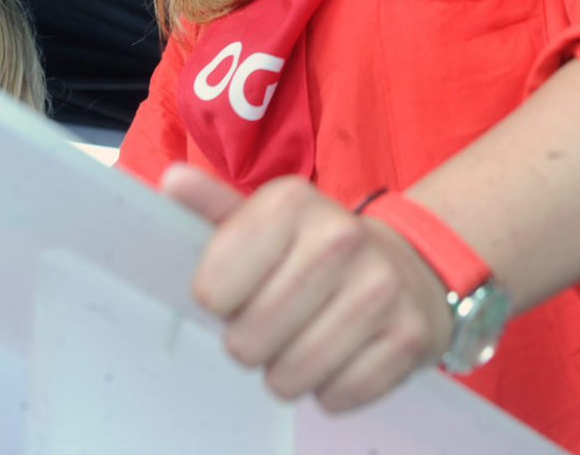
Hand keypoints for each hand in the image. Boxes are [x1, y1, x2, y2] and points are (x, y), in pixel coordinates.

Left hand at [160, 166, 453, 410]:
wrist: (408, 265)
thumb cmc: (317, 247)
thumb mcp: (269, 218)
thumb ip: (214, 206)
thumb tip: (171, 181)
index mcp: (292, 201)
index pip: (211, 291)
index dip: (219, 301)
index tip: (241, 288)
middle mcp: (340, 236)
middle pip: (247, 341)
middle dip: (251, 342)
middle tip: (274, 320)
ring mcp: (379, 288)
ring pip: (290, 377)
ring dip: (288, 370)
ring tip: (305, 336)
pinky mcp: (408, 336)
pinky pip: (336, 397)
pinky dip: (330, 388)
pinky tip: (342, 351)